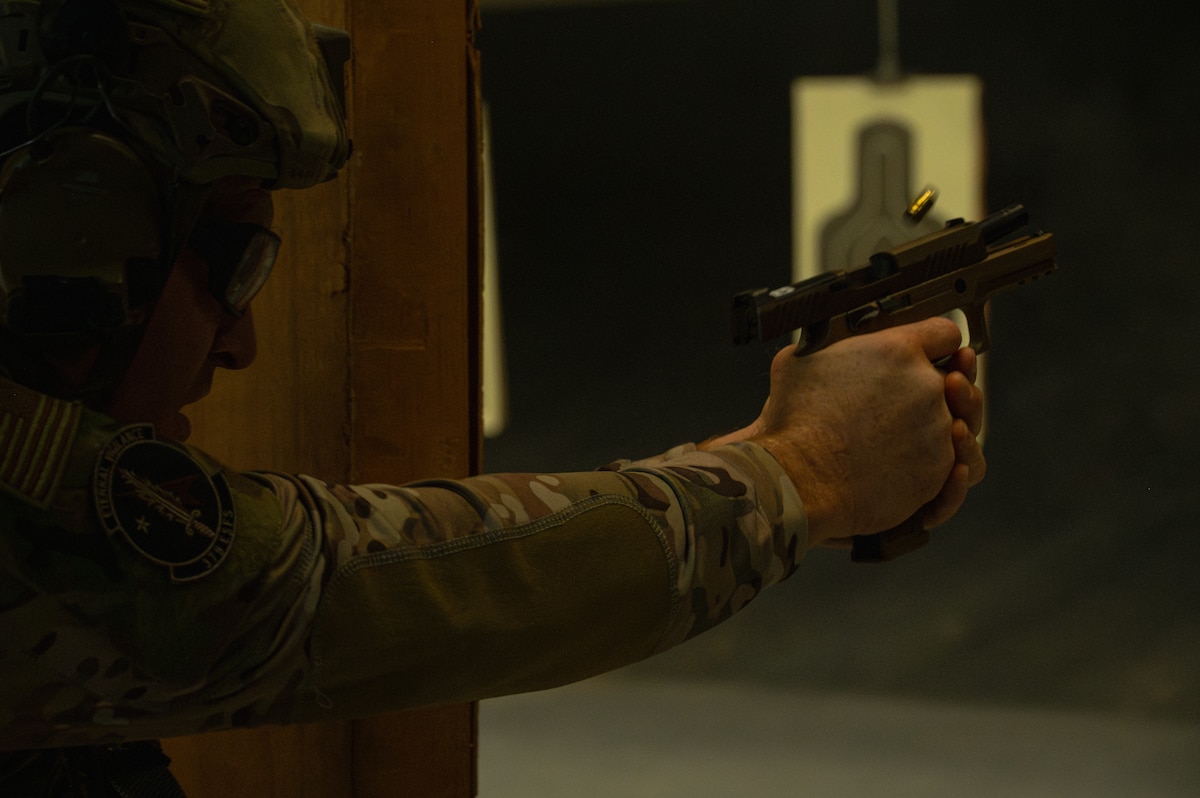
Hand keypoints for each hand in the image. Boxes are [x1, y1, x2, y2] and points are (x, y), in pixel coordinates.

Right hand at [704, 317, 981, 546]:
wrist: (798, 478)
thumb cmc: (793, 422)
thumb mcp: (799, 361)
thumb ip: (830, 349)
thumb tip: (826, 350)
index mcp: (897, 350)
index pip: (944, 333)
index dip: (936, 343)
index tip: (931, 353)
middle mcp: (927, 385)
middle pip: (955, 380)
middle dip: (936, 389)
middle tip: (913, 401)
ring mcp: (937, 429)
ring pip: (958, 424)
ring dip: (938, 430)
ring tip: (909, 439)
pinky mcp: (939, 470)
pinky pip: (957, 467)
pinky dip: (940, 469)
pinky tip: (925, 466)